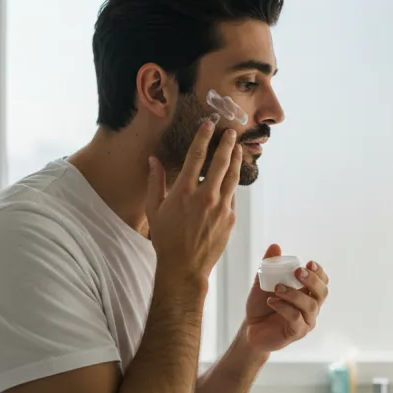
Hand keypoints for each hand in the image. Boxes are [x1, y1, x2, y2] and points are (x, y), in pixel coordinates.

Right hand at [146, 119, 242, 282]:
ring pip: (232, 176)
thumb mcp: (154, 209)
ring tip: (239, 149)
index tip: (208, 124)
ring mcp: (221, 207)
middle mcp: (205, 196)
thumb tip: (153, 159)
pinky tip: (232, 178)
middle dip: (226, 144)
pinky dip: (232, 184)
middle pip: (220, 162)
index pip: (197, 155)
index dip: (203, 136)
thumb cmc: (165, 238)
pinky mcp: (230, 218)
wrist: (184, 267)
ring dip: (236, 160)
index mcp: (184, 191)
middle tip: (231, 132)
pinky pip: (232, 195)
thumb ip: (155, 182)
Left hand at [243, 244, 328, 353]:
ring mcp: (306, 321)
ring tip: (276, 288)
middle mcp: (310, 308)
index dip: (319, 272)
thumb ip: (269, 266)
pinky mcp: (296, 333)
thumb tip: (275, 246)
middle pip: (322, 293)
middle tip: (297, 272)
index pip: (322, 282)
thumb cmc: (261, 306)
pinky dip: (283, 307)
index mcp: (307, 294)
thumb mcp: (262, 283)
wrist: (250, 328)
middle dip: (312, 280)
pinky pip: (296, 318)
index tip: (309, 263)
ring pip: (310, 305)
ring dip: (293, 293)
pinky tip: (271, 301)